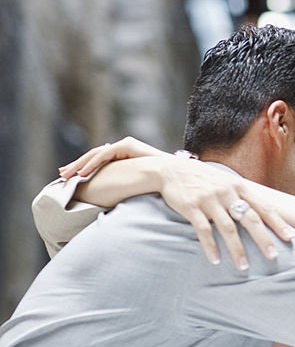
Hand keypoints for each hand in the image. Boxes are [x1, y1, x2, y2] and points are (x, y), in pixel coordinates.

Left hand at [58, 137, 173, 179]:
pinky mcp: (127, 145)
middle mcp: (125, 148)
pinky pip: (104, 154)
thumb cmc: (166, 185)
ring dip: (80, 165)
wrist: (180, 177)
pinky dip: (92, 163)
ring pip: (96, 154)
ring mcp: (126, 145)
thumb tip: (117, 200)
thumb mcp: (141, 186)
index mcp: (128, 158)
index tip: (72, 180)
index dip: (86, 170)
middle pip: (95, 157)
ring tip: (67, 176)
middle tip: (62, 176)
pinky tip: (82, 173)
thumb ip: (129, 187)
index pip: (101, 162)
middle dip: (77, 166)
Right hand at [156, 158, 294, 269]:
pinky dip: (210, 247)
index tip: (290, 238)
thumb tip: (264, 212)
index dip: (277, 223)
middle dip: (263, 239)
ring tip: (243, 267)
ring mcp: (209, 200)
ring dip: (237, 249)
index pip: (263, 206)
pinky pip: (203, 230)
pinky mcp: (191, 207)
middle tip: (273, 257)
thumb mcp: (226, 182)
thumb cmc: (203, 179)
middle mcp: (227, 192)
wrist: (170, 170)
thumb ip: (243, 196)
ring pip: (227, 228)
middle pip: (250, 219)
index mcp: (239, 187)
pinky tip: (215, 261)